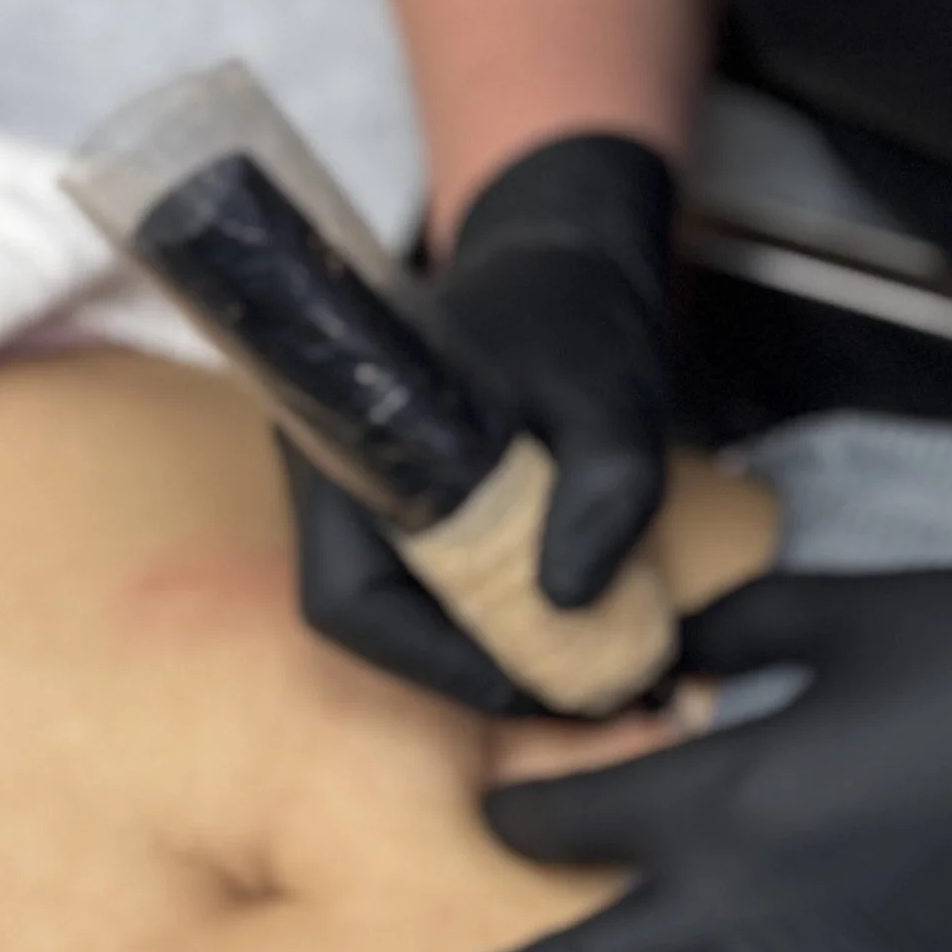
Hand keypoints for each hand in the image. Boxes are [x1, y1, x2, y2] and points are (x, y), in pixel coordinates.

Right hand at [289, 131, 674, 711]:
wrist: (572, 258)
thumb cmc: (575, 312)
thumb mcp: (609, 390)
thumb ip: (603, 484)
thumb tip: (569, 599)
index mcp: (346, 444)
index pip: (347, 599)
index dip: (434, 663)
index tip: (531, 686)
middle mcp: (342, 479)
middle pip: (372, 618)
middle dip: (468, 670)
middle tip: (576, 693)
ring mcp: (378, 494)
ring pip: (409, 608)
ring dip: (491, 651)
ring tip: (590, 670)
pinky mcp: (423, 504)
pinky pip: (445, 584)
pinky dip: (506, 617)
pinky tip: (579, 628)